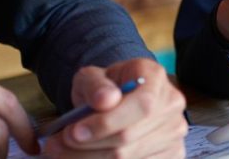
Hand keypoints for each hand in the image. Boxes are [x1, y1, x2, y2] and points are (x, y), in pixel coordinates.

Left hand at [42, 58, 186, 157]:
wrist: (118, 99)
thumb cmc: (104, 88)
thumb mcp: (92, 77)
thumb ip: (95, 85)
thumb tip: (105, 100)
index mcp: (155, 77)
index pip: (141, 105)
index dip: (107, 122)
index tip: (72, 132)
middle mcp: (171, 105)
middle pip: (130, 137)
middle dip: (88, 147)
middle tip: (54, 146)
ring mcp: (174, 134)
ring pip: (128, 158)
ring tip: (60, 153)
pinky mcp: (170, 155)